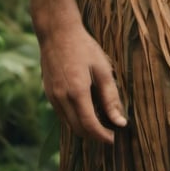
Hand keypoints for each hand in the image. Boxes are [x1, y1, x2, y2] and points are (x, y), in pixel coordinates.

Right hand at [39, 20, 126, 142]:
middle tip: (109, 132)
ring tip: (100, 121)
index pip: (90, 125)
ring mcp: (52, 96)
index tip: (114, 138)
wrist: (57, 32)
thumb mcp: (102, 69)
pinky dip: (74, 118)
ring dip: (83, 128)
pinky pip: (62, 114)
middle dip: (94, 135)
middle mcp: (61, 98)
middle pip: (78, 129)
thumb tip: (120, 121)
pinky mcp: (49, 93)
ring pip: (68, 123)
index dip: (102, 136)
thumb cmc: (83, 47)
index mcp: (77, 92)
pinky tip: (86, 109)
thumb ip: (111, 97)